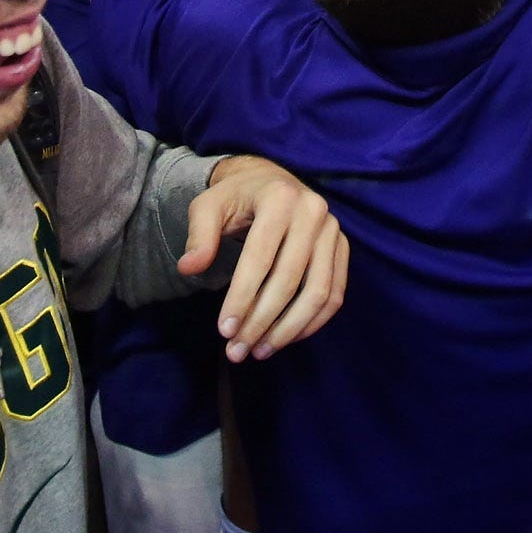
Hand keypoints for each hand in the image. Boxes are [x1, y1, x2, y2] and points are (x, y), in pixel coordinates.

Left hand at [186, 156, 347, 362]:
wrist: (270, 182)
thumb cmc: (235, 198)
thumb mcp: (208, 207)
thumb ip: (199, 236)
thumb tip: (189, 268)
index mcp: (279, 198)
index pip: (259, 257)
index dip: (242, 297)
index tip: (224, 330)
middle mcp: (313, 211)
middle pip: (288, 279)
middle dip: (261, 322)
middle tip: (237, 350)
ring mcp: (332, 230)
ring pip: (318, 292)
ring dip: (288, 330)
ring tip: (259, 351)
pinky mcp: (342, 247)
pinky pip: (335, 294)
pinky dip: (312, 322)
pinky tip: (285, 338)